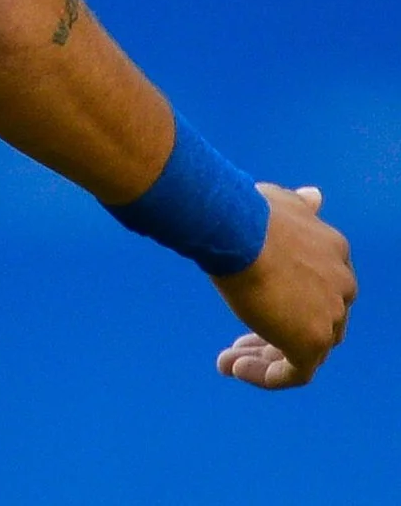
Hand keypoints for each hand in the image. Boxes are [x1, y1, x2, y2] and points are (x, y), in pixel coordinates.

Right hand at [213, 184, 354, 388]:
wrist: (236, 226)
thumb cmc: (248, 212)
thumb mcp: (280, 202)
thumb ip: (300, 206)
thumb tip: (316, 196)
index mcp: (335, 253)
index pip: (320, 287)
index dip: (286, 300)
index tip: (251, 304)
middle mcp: (341, 286)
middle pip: (316, 321)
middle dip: (275, 332)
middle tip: (236, 341)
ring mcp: (329, 315)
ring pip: (305, 350)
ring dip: (264, 356)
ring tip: (228, 361)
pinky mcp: (311, 342)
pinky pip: (294, 373)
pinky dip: (266, 375)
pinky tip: (233, 368)